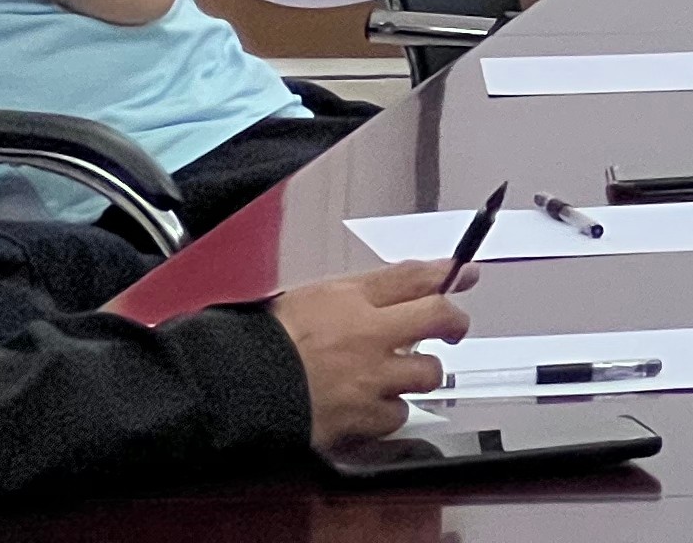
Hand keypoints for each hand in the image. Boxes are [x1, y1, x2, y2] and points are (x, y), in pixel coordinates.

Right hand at [269, 261, 466, 450]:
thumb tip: (381, 289)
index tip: (462, 274)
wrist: (230, 390)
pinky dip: (391, 412)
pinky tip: (377, 406)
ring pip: (427, 373)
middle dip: (454, 322)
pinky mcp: (360, 418)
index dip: (445, 274)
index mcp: (348, 300)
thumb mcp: (302, 300)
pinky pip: (397, 416)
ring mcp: (368, 379)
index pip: (412, 276)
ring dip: (421, 373)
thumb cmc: (255, 344)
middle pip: (438, 318)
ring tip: (407, 374)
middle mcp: (368, 336)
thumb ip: (350, 294)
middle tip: (454, 328)